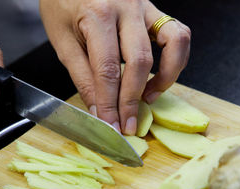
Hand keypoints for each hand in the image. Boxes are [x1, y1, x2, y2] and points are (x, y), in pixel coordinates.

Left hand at [40, 0, 190, 134]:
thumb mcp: (62, 40)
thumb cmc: (61, 3)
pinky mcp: (153, 9)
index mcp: (97, 14)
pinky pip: (177, 33)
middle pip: (139, 61)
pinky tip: (159, 74)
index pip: (107, 69)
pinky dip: (175, 58)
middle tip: (127, 124)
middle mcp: (126, 7)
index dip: (110, 103)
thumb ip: (82, 76)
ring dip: (164, 78)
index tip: (110, 125)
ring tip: (147, 98)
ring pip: (171, 44)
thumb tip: (98, 109)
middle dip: (132, 99)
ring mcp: (144, 5)